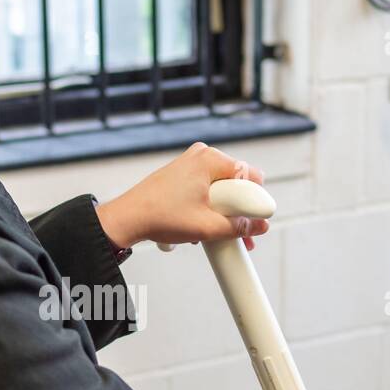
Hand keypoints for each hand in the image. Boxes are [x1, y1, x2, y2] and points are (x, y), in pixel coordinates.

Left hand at [95, 143, 270, 252]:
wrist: (127, 219)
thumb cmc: (160, 217)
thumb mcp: (206, 226)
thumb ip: (239, 227)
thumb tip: (261, 227)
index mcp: (210, 159)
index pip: (249, 175)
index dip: (255, 201)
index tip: (255, 221)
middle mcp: (202, 155)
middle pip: (236, 183)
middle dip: (240, 210)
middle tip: (239, 233)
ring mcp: (190, 164)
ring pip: (221, 188)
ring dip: (224, 212)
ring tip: (218, 234)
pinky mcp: (182, 175)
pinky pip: (207, 189)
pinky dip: (209, 207)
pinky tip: (203, 226)